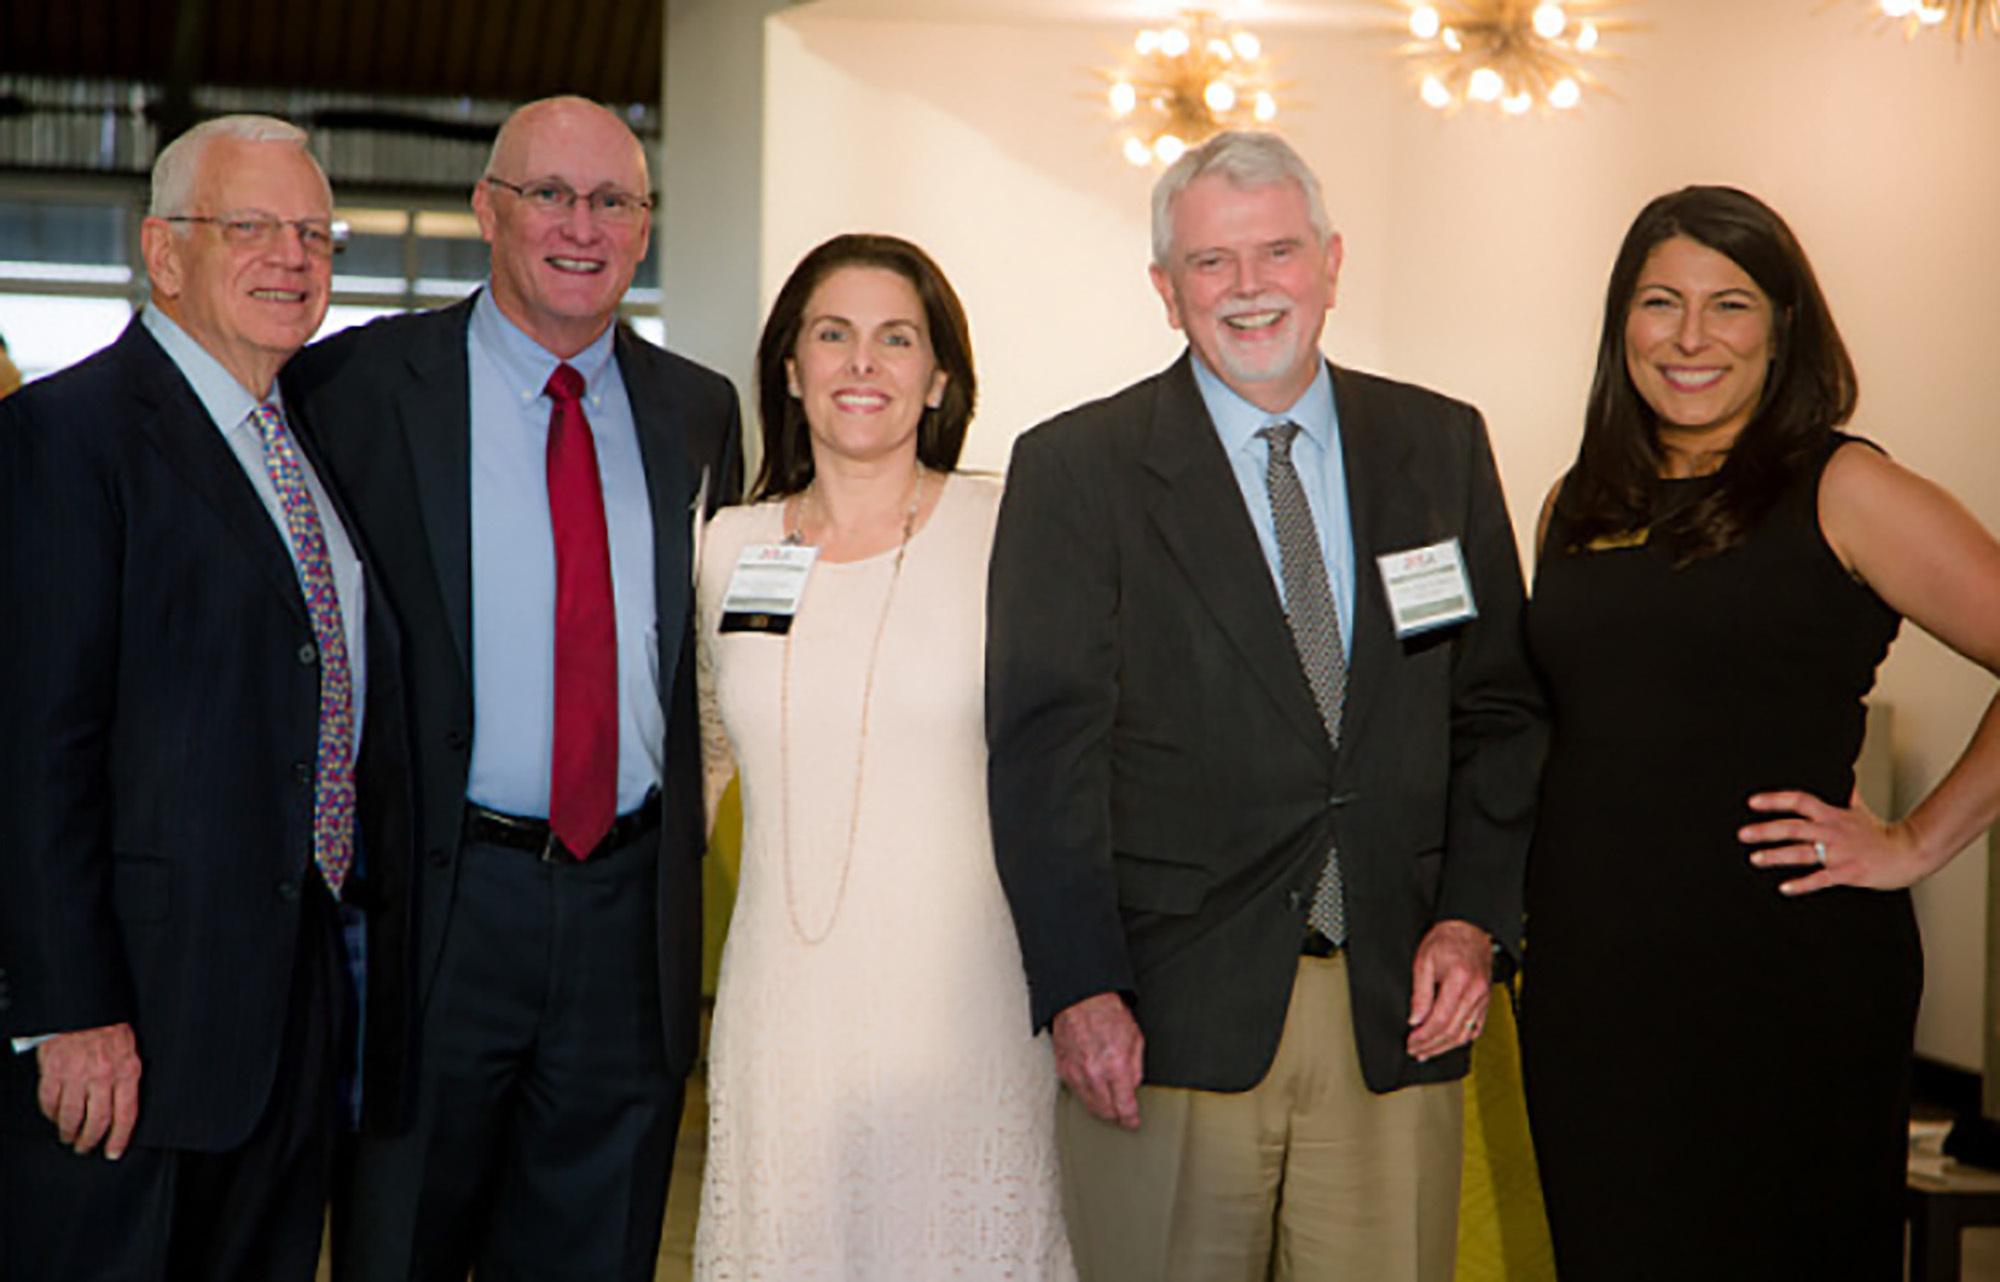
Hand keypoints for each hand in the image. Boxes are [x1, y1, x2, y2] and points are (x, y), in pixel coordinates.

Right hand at [36, 1022, 142, 1158]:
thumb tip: (125, 1102)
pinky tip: (54, 1117)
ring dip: (69, 1132)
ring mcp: (77, 1073)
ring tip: (70, 1138)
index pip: (126, 1114)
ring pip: (72, 1116)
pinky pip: (50, 1101)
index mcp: (127, 1069)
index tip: (113, 1151)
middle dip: (91, 1140)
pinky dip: (51, 1114)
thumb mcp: (130, 1047)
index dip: (119, 1137)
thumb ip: (127, 1074)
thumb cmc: (108, 1023)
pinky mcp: (54, 1070)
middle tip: (87, 1147)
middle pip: (97, 1120)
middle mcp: (103, 1074)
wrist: (84, 1003)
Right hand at [1051, 992, 1144, 1129]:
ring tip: (1109, 1104)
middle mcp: (1094, 1072)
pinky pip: (1076, 1093)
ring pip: (1089, 1106)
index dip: (1130, 1119)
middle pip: (1106, 1111)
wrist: (1081, 999)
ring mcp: (1076, 1072)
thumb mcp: (1135, 1038)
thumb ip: (1136, 1068)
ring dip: (1101, 1109)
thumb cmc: (1108, 1013)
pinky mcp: (1062, 1069)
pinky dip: (1086, 1095)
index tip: (1132, 1122)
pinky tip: (1094, 1089)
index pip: (1124, 1106)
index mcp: (1116, 1065)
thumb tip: (1132, 1088)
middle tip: (1123, 1114)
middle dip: (1117, 1116)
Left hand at [1406, 920, 1492, 1062]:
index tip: (1411, 1042)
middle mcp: (1474, 992)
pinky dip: (1462, 1039)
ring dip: (1445, 1047)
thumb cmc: (1446, 941)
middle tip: (1415, 1051)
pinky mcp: (1485, 1001)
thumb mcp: (1423, 962)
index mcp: (1459, 981)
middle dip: (1431, 1045)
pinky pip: (1475, 1027)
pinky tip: (1448, 1044)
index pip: (1440, 1020)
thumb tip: (1415, 1019)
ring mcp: (1482, 998)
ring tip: (1427, 1052)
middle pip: (1452, 1031)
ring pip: (1465, 1033)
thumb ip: (1420, 993)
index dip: (1424, 1036)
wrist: (1468, 929)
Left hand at [1743, 787, 1942, 893]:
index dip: (1776, 800)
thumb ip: (1847, 792)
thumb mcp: (1859, 809)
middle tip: (1742, 834)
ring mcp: (1838, 853)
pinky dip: (1801, 884)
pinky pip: (1820, 879)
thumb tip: (1847, 771)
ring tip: (1755, 858)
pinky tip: (1784, 887)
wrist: (1907, 853)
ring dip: (1776, 856)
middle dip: (1766, 830)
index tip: (1753, 802)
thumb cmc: (1880, 833)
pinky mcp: (1846, 872)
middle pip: (1794, 828)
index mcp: (1832, 815)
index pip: (1800, 801)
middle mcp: (1831, 832)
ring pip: (1802, 853)